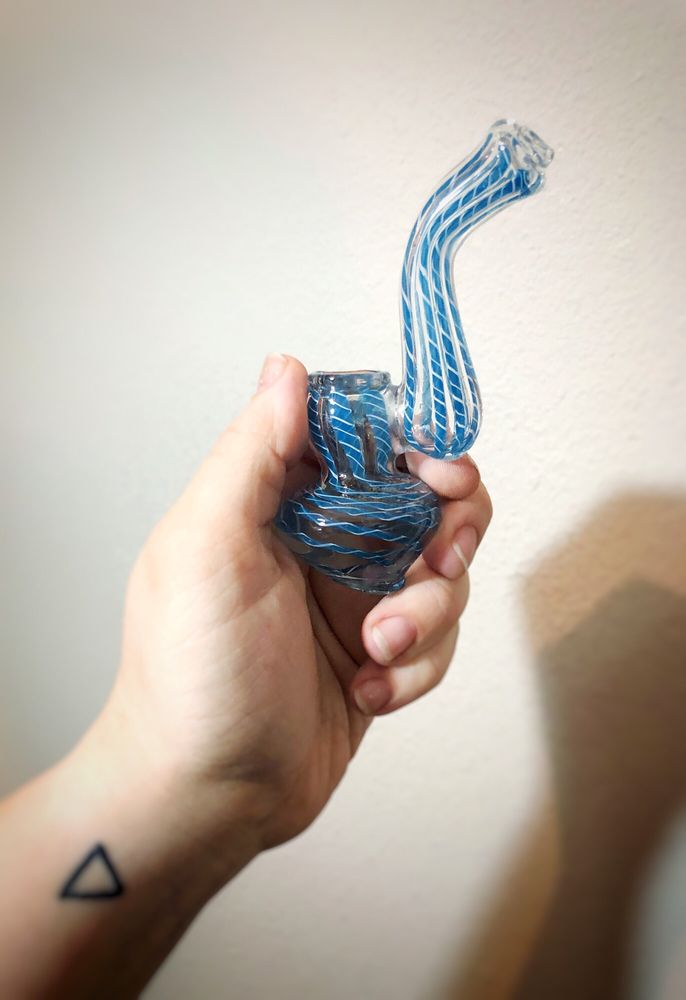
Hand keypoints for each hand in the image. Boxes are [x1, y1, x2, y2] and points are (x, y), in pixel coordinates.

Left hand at [103, 354, 491, 859]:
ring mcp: (353, 597)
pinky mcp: (381, 652)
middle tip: (441, 558)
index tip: (440, 472)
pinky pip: (437, 635)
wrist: (207, 797)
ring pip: (441, 569)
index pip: (361, 436)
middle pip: (422, 496)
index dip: (413, 442)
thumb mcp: (207, 549)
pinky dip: (419, 663)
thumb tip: (286, 368)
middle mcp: (320, 540)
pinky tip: (372, 690)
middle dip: (448, 526)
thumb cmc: (191, 676)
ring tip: (381, 651)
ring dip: (428, 611)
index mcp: (274, 501)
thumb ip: (249, 454)